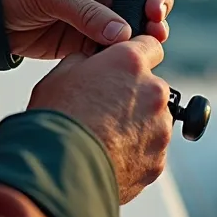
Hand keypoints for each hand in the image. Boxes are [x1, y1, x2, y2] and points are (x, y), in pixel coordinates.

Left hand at [1, 0, 174, 58]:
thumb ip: (88, 14)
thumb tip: (122, 35)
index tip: (154, 12)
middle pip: (145, 6)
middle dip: (152, 23)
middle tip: (154, 37)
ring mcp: (100, 14)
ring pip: (132, 31)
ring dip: (136, 43)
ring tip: (136, 54)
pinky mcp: (88, 38)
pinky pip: (112, 49)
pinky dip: (117, 58)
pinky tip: (116, 64)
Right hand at [27, 36, 171, 204]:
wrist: (59, 171)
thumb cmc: (56, 120)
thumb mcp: (60, 75)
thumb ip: (85, 61)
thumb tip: (91, 62)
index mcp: (130, 63)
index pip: (151, 45)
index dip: (138, 55)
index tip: (129, 67)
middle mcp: (153, 92)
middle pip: (152, 88)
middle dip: (135, 96)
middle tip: (105, 111)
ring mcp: (160, 128)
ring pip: (153, 122)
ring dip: (136, 127)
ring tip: (104, 139)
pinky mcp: (157, 160)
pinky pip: (149, 152)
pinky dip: (134, 154)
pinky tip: (108, 157)